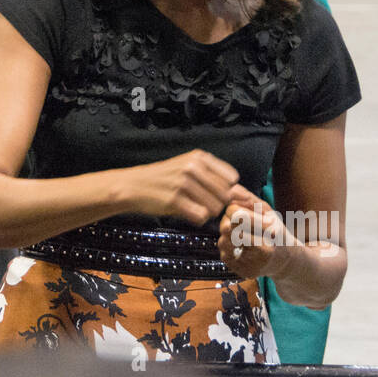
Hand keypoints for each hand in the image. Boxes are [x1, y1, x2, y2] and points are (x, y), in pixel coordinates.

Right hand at [122, 149, 238, 224]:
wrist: (134, 185)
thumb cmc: (165, 178)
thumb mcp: (188, 168)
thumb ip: (214, 178)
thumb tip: (243, 194)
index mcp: (199, 157)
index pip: (231, 178)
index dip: (226, 189)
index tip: (215, 194)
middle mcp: (192, 167)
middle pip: (225, 194)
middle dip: (218, 203)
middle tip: (202, 203)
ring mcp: (183, 183)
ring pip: (215, 207)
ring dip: (207, 213)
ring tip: (193, 207)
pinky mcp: (174, 200)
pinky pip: (200, 216)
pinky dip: (196, 219)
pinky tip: (187, 212)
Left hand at [217, 185, 293, 279]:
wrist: (283, 260)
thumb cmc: (274, 230)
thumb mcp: (268, 211)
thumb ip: (248, 198)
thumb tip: (229, 188)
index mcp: (268, 236)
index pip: (237, 215)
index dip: (240, 212)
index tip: (247, 215)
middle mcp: (259, 254)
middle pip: (226, 227)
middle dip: (231, 223)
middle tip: (243, 225)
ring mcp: (247, 265)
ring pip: (222, 241)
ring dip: (229, 236)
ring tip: (243, 236)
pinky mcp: (239, 272)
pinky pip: (224, 253)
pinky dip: (230, 248)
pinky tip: (242, 248)